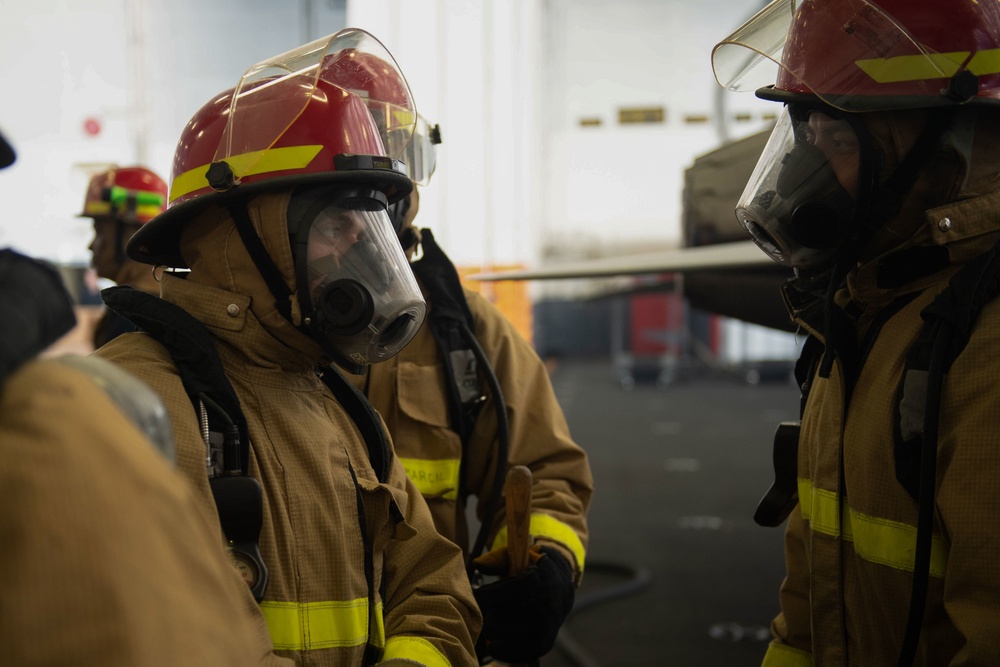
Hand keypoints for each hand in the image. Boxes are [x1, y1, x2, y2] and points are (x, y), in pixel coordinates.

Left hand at [472, 545, 574, 662]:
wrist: (561, 587)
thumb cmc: (531, 569)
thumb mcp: (519, 554)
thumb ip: (498, 558)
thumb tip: (478, 565)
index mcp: (539, 578)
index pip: (508, 590)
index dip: (487, 595)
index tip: (477, 594)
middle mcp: (546, 603)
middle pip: (506, 616)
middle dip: (490, 614)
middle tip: (486, 612)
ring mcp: (548, 624)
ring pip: (513, 636)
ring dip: (495, 634)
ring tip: (488, 628)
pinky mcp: (546, 641)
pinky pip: (525, 653)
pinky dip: (506, 653)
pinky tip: (494, 647)